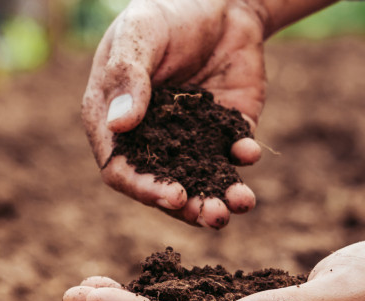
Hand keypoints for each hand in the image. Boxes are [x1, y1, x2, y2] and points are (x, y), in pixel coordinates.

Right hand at [82, 0, 266, 228]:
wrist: (219, 0)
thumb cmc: (166, 13)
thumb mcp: (140, 35)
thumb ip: (128, 77)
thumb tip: (118, 125)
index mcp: (115, 122)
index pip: (121, 169)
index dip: (144, 188)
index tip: (173, 197)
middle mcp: (151, 139)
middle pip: (163, 186)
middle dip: (189, 207)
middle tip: (214, 215)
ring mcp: (190, 138)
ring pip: (201, 181)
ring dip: (219, 198)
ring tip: (238, 204)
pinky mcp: (226, 130)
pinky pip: (234, 154)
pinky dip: (243, 157)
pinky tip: (249, 151)